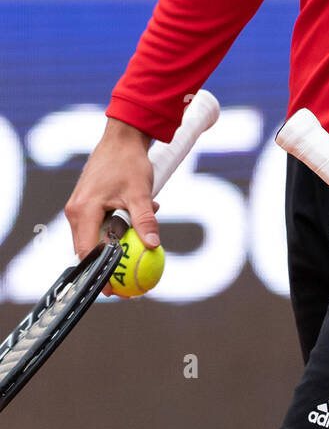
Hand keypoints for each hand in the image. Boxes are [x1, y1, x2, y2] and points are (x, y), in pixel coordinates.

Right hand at [65, 118, 157, 292]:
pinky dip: (118, 226)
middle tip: (126, 282)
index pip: (87, 252)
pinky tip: (140, 218)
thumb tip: (152, 245)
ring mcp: (79, 207)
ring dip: (117, 241)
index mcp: (83, 211)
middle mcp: (76, 211)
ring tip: (138, 250)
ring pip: (96, 236)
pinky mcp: (87, 202)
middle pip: (88, 248)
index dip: (98, 273)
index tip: (113, 290)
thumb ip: (145, 219)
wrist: (122, 137)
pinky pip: (100, 224)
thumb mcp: (140, 192)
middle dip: (107, 264)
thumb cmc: (129, 162)